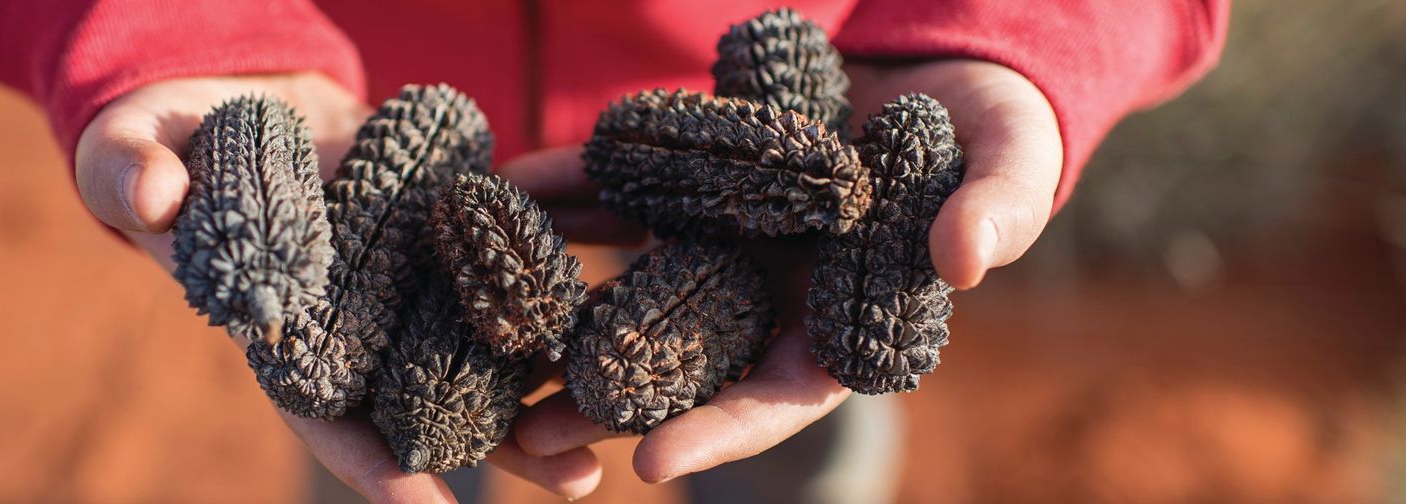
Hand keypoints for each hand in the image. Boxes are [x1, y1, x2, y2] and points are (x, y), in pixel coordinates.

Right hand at [74, 73, 601, 501]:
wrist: (225, 103)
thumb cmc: (162, 145)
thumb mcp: (131, 155)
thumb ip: (136, 178)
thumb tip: (152, 196)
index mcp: (276, 327)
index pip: (320, 408)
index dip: (367, 457)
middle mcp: (349, 317)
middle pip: (426, 396)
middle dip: (496, 444)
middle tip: (572, 481)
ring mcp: (397, 276)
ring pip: (475, 346)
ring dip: (540, 391)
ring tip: (609, 438)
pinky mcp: (432, 226)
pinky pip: (494, 266)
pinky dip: (542, 294)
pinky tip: (605, 320)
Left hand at [501, 60, 1061, 481]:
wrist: (940, 74)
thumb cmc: (991, 134)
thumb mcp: (1009, 164)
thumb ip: (994, 210)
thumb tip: (966, 261)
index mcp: (842, 324)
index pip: (776, 399)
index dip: (718, 432)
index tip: (650, 462)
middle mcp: (768, 295)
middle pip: (679, 362)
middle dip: (606, 399)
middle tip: (528, 432)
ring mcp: (722, 241)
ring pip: (628, 284)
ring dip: (560, 307)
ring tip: (482, 332)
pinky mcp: (692, 184)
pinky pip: (619, 193)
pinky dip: (567, 193)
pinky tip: (507, 189)